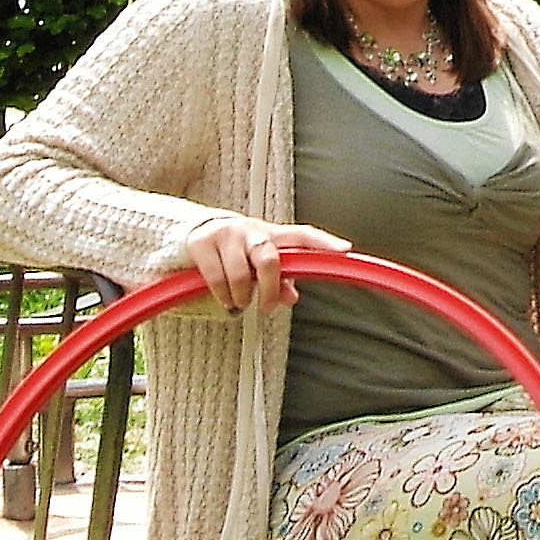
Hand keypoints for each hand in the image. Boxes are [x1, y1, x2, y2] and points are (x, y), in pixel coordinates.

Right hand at [182, 215, 350, 313]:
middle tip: (268, 308)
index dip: (323, 242)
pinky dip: (223, 295)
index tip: (345, 249)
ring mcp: (227, 235)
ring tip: (240, 303)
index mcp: (273, 234)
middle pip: (270, 259)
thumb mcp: (261, 262)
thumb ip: (280, 279)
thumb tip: (292, 298)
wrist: (194, 232)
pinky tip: (226, 300)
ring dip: (243, 296)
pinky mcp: (203, 243)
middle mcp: (252, 231)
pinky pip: (217, 277)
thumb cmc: (239, 251)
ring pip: (242, 274)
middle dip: (270, 289)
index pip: (303, 234)